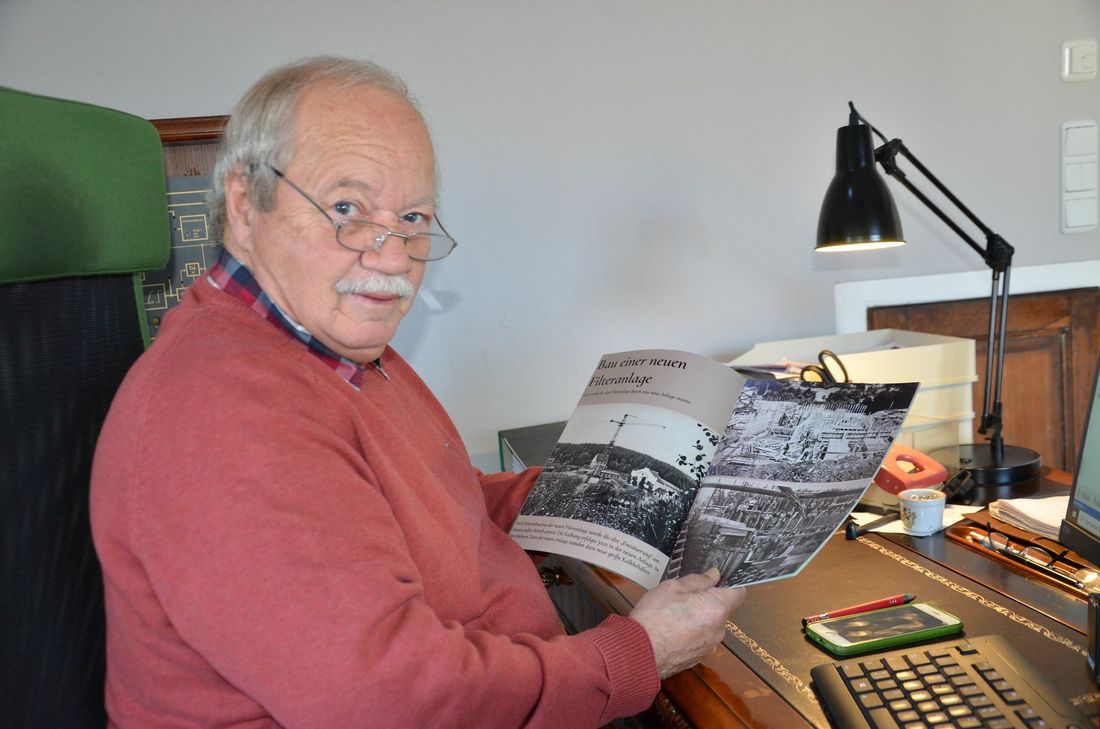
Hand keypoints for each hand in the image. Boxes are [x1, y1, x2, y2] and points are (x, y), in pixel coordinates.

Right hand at [629, 568, 745, 678]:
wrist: (639, 652)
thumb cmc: (655, 616)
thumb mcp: (673, 587)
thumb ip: (698, 580)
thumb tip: (715, 574)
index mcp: (717, 608)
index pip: (739, 593)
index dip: (728, 584)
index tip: (715, 581)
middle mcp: (719, 630)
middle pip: (721, 610)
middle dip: (707, 602)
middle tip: (682, 597)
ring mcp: (710, 646)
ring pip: (710, 626)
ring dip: (698, 619)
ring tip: (673, 616)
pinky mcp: (698, 658)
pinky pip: (700, 640)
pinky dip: (691, 634)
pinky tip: (671, 632)